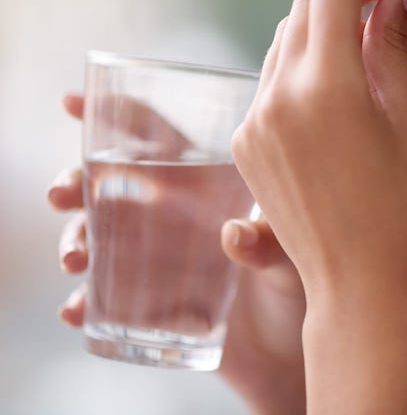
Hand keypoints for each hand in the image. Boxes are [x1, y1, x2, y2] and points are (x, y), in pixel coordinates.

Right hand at [49, 94, 305, 414]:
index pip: (157, 138)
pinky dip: (83, 302)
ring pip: (97, 236)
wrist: (291, 348)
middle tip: (61, 193)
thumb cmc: (302, 283)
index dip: (115, 116)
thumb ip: (271, 243)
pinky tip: (78, 310)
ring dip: (74, 239)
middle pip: (111, 185)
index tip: (73, 103)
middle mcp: (175, 216)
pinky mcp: (148, 303)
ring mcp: (157, 259)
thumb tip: (233, 237)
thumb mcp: (295, 257)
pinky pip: (103, 298)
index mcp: (206, 185)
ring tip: (75, 258)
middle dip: (76, 182)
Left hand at [231, 0, 406, 412]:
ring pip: (285, 40)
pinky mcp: (245, 143)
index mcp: (327, 87)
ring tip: (364, 49)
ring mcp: (254, 120)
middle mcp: (278, 96)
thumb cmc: (403, 211)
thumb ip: (391, 44)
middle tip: (385, 1)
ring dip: (322, 29)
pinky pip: (271, 80)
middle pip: (304, 4)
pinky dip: (302, 67)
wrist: (362, 287)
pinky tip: (335, 92)